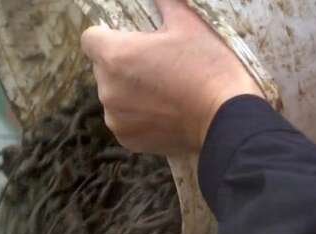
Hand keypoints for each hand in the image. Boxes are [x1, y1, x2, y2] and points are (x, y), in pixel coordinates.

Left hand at [80, 0, 263, 155]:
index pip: (90, 39)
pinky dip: (137, 115)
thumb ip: (166, 3)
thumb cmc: (208, 67)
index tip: (126, 39)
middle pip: (103, 68)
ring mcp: (115, 117)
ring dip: (129, 90)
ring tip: (163, 90)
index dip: (106, 35)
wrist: (226, 118)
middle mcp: (107, 89)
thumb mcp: (189, 24)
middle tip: (156, 64)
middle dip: (122, 63)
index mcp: (116, 56)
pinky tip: (164, 111)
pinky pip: (124, 119)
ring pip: (113, 95)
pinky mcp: (126, 139)